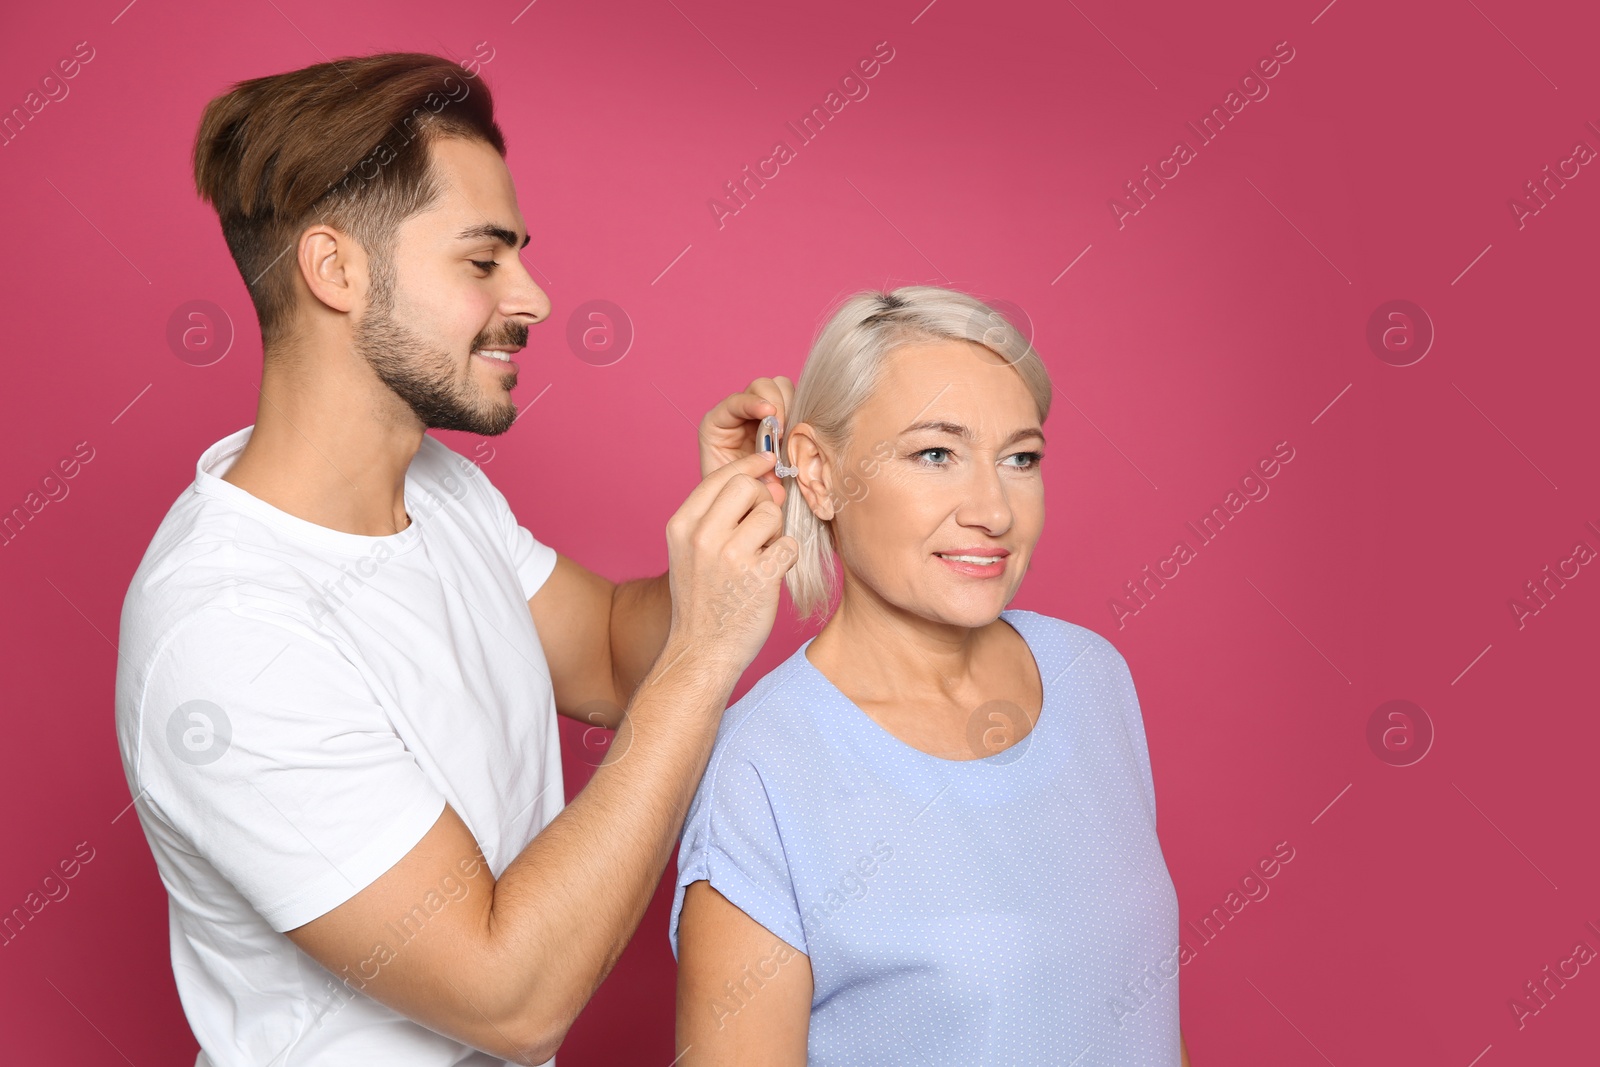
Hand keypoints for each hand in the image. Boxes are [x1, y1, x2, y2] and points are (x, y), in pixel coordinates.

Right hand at [663, 450, 797, 676]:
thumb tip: (764, 479)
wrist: (702, 651)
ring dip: (775, 533)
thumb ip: (718, 514)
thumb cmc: (703, 598)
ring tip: (761, 557)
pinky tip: (770, 574)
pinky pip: (789, 545)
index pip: (720, 476)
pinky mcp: (759, 577)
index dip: (749, 464)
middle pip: (747, 485)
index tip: (766, 460)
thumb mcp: (690, 550)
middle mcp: (702, 536)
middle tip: (761, 526)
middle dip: (762, 499)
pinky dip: (786, 558)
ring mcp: (730, 556)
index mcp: (681, 525)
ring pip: (771, 514)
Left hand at [698, 376, 795, 504]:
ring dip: (791, 407)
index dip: (754, 403)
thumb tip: (775, 464)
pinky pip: (798, 405)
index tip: (771, 414)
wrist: (744, 508)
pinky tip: (799, 435)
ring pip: (782, 389)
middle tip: (784, 432)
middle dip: (777, 403)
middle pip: (762, 386)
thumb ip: (749, 471)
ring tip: (789, 435)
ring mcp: (763, 415)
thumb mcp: (733, 484)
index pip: (736, 401)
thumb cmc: (733, 496)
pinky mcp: (783, 421)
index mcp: (717, 424)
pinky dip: (802, 415)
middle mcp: (740, 414)